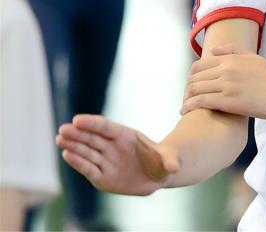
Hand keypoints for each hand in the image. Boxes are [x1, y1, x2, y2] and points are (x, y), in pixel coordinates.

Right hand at [56, 114, 178, 195]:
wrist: (157, 174)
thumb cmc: (163, 162)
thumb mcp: (169, 162)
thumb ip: (170, 162)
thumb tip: (175, 167)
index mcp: (127, 136)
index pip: (107, 127)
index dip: (93, 123)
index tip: (78, 120)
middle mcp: (113, 146)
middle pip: (93, 138)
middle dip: (78, 134)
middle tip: (63, 130)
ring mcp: (106, 160)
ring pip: (87, 152)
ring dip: (73, 146)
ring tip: (60, 139)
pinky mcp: (102, 176)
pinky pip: (88, 168)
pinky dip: (78, 162)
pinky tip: (67, 155)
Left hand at [182, 45, 265, 118]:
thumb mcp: (254, 58)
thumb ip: (233, 51)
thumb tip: (213, 51)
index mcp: (231, 59)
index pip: (199, 65)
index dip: (191, 77)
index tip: (192, 87)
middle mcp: (226, 69)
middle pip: (194, 78)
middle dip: (187, 89)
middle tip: (187, 99)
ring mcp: (226, 85)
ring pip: (195, 89)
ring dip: (186, 98)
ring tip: (185, 107)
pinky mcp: (227, 100)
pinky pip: (201, 101)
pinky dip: (189, 106)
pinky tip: (186, 111)